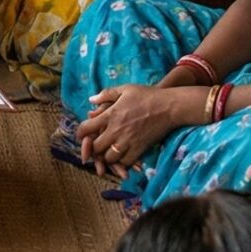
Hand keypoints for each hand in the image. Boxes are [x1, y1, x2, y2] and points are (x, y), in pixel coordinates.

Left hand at [74, 84, 192, 178]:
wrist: (170, 106)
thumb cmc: (148, 95)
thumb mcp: (126, 89)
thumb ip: (107, 94)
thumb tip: (91, 100)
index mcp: (110, 114)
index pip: (86, 128)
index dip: (81, 134)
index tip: (83, 136)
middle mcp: (116, 130)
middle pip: (95, 147)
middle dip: (93, 148)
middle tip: (96, 147)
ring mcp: (128, 141)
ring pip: (109, 158)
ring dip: (107, 157)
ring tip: (109, 152)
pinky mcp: (139, 149)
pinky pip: (125, 162)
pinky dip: (122, 162)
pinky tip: (123, 157)